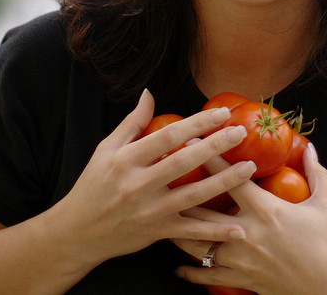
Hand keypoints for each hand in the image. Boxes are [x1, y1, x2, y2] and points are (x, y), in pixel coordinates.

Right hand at [43, 89, 256, 274]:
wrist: (77, 233)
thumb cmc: (92, 186)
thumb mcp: (105, 150)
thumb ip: (131, 123)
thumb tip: (149, 93)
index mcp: (125, 160)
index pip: (167, 136)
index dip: (197, 123)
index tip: (221, 112)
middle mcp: (138, 185)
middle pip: (183, 162)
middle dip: (215, 146)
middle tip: (240, 132)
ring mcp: (148, 212)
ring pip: (193, 196)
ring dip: (224, 183)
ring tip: (249, 168)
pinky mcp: (155, 233)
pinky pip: (190, 233)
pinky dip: (214, 233)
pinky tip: (238, 229)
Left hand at [173, 144, 326, 294]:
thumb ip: (317, 174)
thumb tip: (311, 148)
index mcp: (265, 210)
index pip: (229, 178)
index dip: (210, 157)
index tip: (192, 140)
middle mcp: (246, 232)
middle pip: (203, 210)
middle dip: (181, 191)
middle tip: (164, 176)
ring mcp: (241, 259)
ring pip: (198, 243)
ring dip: (178, 229)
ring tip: (161, 217)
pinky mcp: (242, 280)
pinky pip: (209, 276)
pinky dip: (191, 272)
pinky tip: (178, 268)